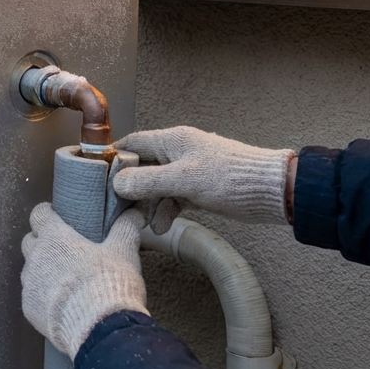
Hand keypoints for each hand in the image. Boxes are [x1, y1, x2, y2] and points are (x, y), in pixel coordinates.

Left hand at [21, 203, 147, 359]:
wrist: (98, 328)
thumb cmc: (109, 283)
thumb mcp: (123, 252)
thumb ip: (126, 229)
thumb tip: (134, 213)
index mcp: (55, 238)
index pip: (39, 215)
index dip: (45, 214)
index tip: (53, 216)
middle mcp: (36, 257)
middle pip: (29, 241)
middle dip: (42, 242)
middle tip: (62, 250)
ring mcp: (29, 283)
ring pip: (30, 270)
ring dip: (42, 271)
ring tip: (64, 281)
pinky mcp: (29, 307)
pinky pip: (33, 296)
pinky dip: (43, 296)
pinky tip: (61, 304)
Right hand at [113, 127, 293, 229]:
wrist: (272, 191)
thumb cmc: (231, 178)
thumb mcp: (184, 179)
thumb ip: (148, 181)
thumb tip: (118, 184)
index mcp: (173, 140)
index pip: (133, 143)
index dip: (114, 157)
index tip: (97, 175)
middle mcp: (178, 153)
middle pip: (142, 167)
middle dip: (130, 188)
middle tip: (116, 207)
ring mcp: (189, 172)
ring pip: (157, 187)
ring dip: (149, 205)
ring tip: (145, 224)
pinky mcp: (199, 190)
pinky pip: (173, 199)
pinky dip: (166, 212)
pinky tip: (161, 227)